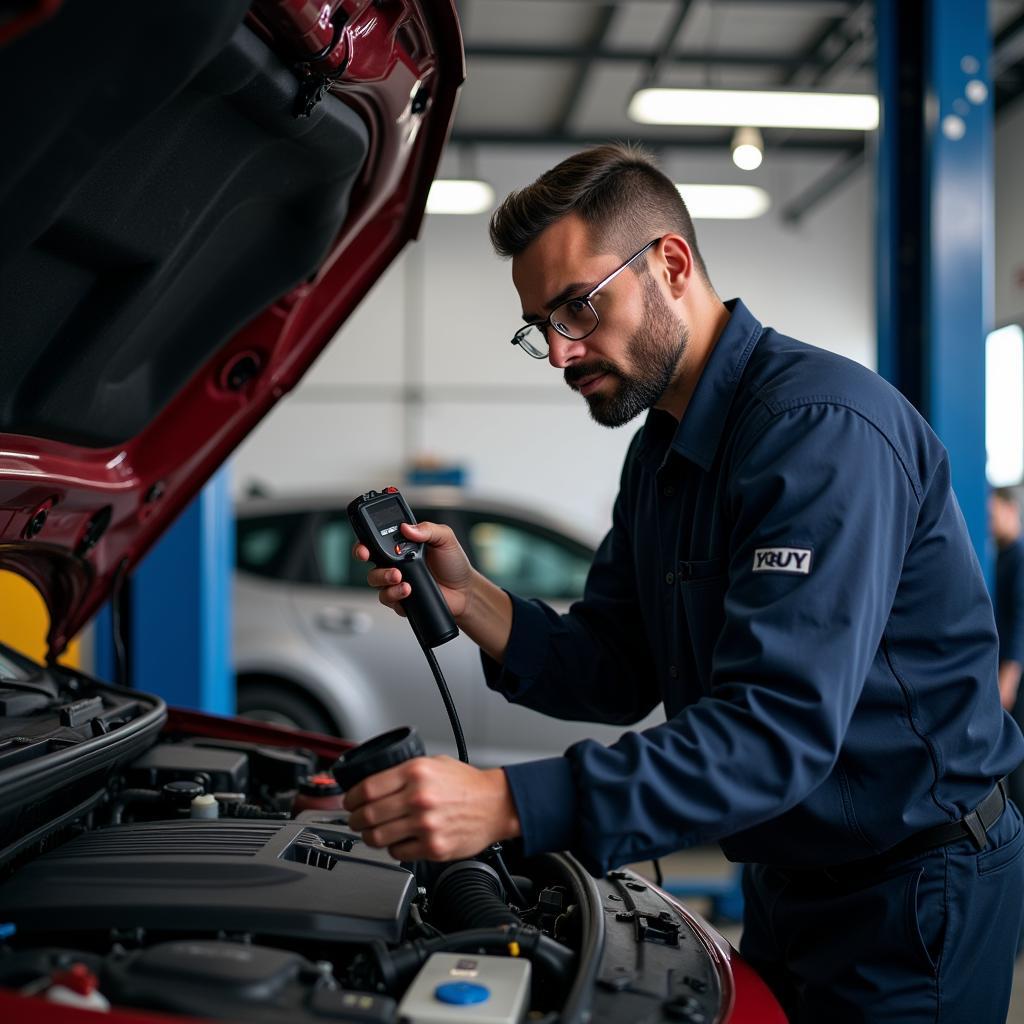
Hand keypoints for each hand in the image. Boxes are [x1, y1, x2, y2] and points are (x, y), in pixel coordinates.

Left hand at [343, 756, 521, 860]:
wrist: (496, 804)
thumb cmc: (466, 784)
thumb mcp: (434, 763)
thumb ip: (405, 771)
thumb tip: (373, 782)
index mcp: (416, 773)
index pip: (367, 789)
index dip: (351, 798)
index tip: (349, 802)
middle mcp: (419, 798)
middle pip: (368, 815)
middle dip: (355, 820)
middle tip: (356, 820)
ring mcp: (425, 825)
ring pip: (378, 837)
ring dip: (369, 836)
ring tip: (372, 833)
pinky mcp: (433, 847)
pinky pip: (398, 852)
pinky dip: (392, 848)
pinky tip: (398, 841)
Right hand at [353, 521, 474, 619]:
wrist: (464, 590)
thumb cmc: (453, 563)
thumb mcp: (445, 538)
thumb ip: (427, 529)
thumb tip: (407, 527)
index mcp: (402, 544)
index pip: (376, 538)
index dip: (365, 538)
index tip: (365, 541)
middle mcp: (395, 562)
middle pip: (368, 558)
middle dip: (362, 555)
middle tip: (368, 556)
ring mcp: (396, 581)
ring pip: (374, 579)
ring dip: (383, 577)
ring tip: (400, 577)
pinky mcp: (399, 598)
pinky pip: (387, 597)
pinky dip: (394, 594)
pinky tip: (408, 590)